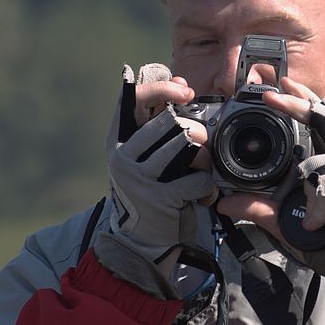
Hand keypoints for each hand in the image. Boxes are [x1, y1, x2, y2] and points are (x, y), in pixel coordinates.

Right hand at [106, 63, 215, 261]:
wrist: (143, 241)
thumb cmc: (152, 190)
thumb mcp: (147, 156)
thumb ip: (160, 122)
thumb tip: (181, 83)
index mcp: (118, 139)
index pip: (134, 99)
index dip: (162, 89)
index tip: (185, 90)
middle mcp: (122, 156)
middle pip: (170, 122)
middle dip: (196, 132)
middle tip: (203, 146)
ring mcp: (138, 177)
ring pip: (187, 146)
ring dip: (204, 160)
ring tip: (201, 172)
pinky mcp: (158, 197)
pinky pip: (198, 178)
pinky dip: (207, 188)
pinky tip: (202, 196)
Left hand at [217, 77, 324, 283]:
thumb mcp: (290, 227)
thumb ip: (262, 212)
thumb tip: (225, 203)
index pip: (317, 121)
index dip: (300, 100)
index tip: (279, 85)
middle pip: (323, 119)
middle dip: (296, 104)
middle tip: (270, 95)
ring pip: (321, 158)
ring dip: (307, 185)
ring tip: (311, 220)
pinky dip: (320, 205)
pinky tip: (319, 223)